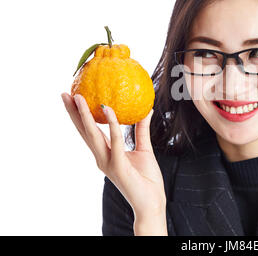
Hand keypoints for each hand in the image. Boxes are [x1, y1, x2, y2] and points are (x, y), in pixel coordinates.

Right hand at [61, 92, 166, 233]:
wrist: (152, 203)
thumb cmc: (147, 179)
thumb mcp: (144, 149)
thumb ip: (142, 130)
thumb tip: (146, 109)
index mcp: (106, 154)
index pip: (89, 132)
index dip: (80, 116)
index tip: (73, 98)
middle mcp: (102, 158)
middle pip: (84, 132)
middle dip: (73, 113)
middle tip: (65, 94)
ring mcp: (108, 162)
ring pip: (93, 135)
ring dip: (84, 115)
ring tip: (78, 98)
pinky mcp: (118, 166)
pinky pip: (115, 141)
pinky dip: (111, 124)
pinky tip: (108, 109)